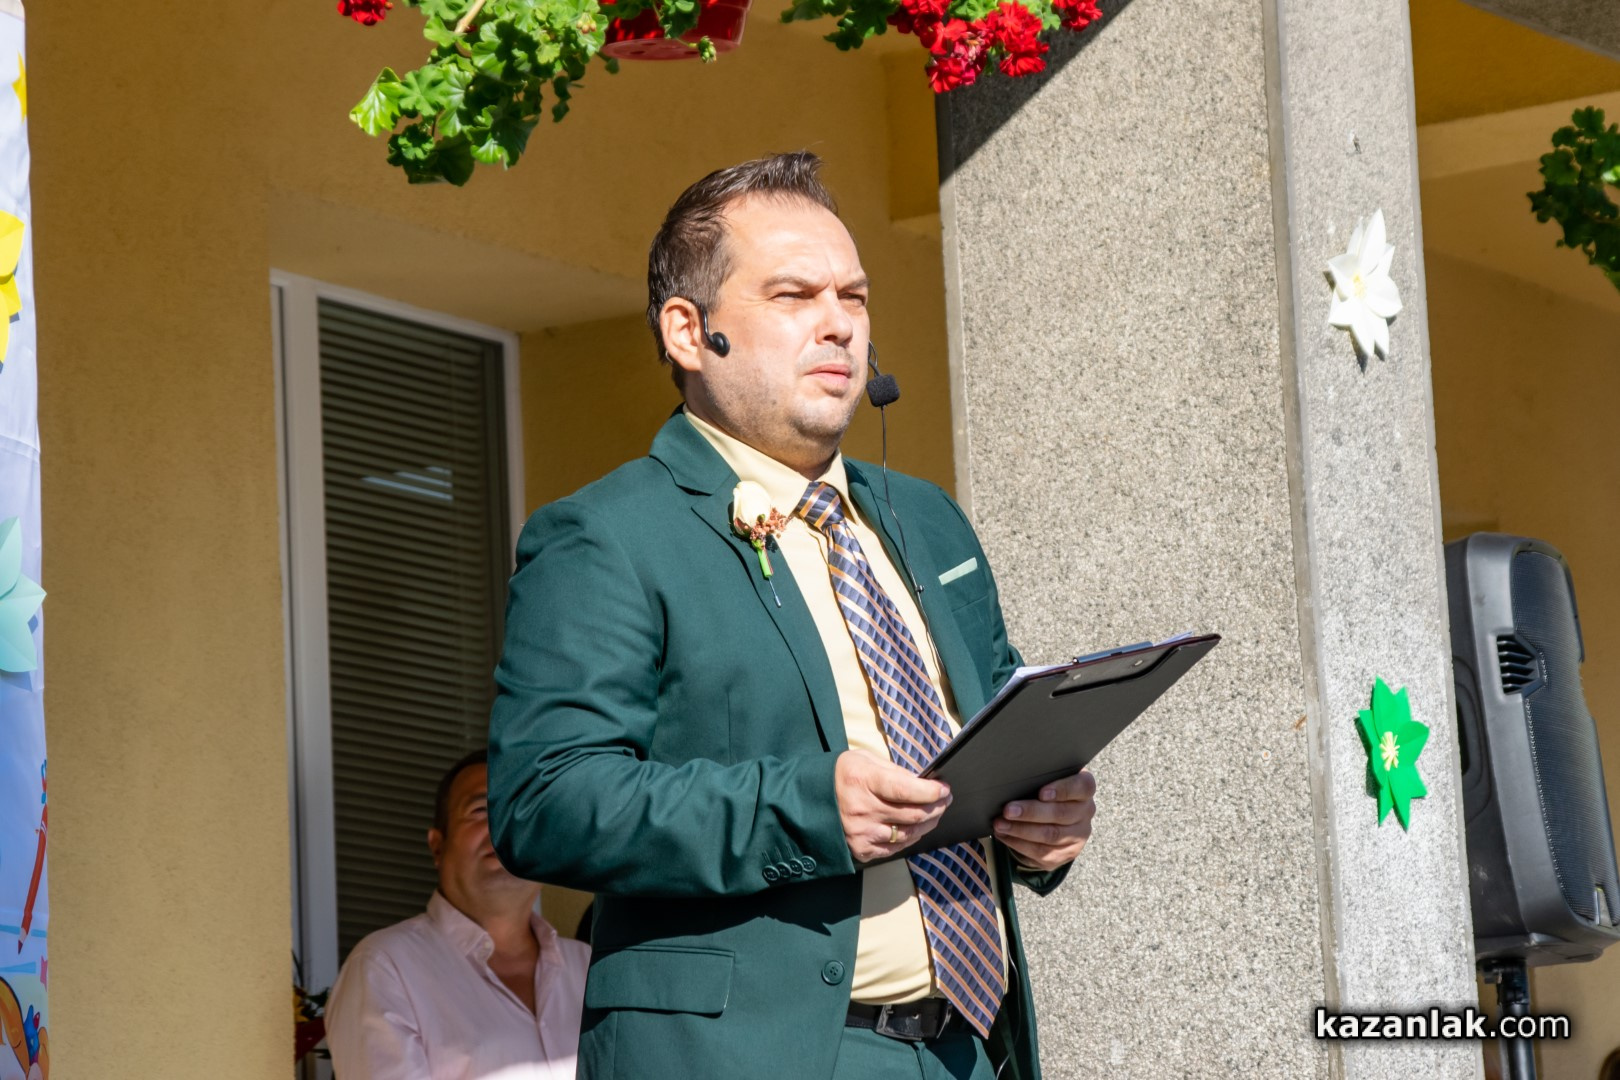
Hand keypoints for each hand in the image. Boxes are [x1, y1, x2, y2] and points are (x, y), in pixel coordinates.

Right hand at [836, 750, 951, 863]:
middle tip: (945, 800)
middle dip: (936, 807)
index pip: (906, 790)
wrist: (808, 800)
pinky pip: (895, 848)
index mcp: (863, 780)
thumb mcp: (864, 760)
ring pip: (908, 834)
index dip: (931, 792)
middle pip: (913, 814)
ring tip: (934, 814)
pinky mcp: (861, 849)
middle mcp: (862, 809)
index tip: (945, 789)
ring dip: (927, 824)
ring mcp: (861, 833)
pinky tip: (915, 828)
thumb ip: (894, 771)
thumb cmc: (841, 775)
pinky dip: (909, 838)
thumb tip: (923, 783)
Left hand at [993, 769, 1095, 870]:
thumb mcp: (1046, 781)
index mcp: (1084, 790)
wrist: (1050, 821)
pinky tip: (1004, 836)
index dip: (1063, 790)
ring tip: (1000, 824)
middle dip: (1031, 812)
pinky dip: (1019, 843)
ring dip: (1021, 830)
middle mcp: (1085, 812)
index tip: (1041, 793)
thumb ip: (1038, 778)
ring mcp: (1078, 836)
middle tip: (1008, 810)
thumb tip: (1010, 779)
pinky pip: (1042, 852)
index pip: (1083, 787)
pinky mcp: (1065, 854)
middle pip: (1062, 813)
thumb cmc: (1044, 792)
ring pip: (1051, 835)